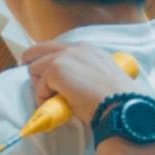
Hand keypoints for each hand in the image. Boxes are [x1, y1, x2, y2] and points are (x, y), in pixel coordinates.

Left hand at [23, 42, 147, 123]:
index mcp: (88, 49)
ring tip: (56, 102)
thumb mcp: (101, 78)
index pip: (58, 49)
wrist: (121, 104)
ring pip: (34, 69)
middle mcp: (75, 48)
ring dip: (41, 87)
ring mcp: (64, 57)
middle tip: (36, 85)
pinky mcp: (55, 70)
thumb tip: (70, 87)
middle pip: (39, 50)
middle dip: (33, 66)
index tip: (47, 77)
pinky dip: (44, 99)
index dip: (48, 62)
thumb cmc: (116, 99)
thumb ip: (84, 74)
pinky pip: (38, 87)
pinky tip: (59, 106)